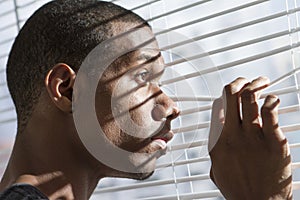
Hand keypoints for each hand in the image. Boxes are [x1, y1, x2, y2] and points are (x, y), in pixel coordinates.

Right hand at [208, 77, 291, 199]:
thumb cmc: (239, 190)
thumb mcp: (217, 169)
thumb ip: (216, 150)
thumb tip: (218, 136)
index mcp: (219, 141)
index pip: (218, 107)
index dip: (225, 94)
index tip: (233, 92)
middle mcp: (233, 135)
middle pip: (232, 96)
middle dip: (240, 82)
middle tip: (248, 81)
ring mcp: (253, 138)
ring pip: (249, 98)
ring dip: (256, 85)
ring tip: (262, 83)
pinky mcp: (273, 142)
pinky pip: (270, 112)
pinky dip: (270, 100)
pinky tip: (272, 100)